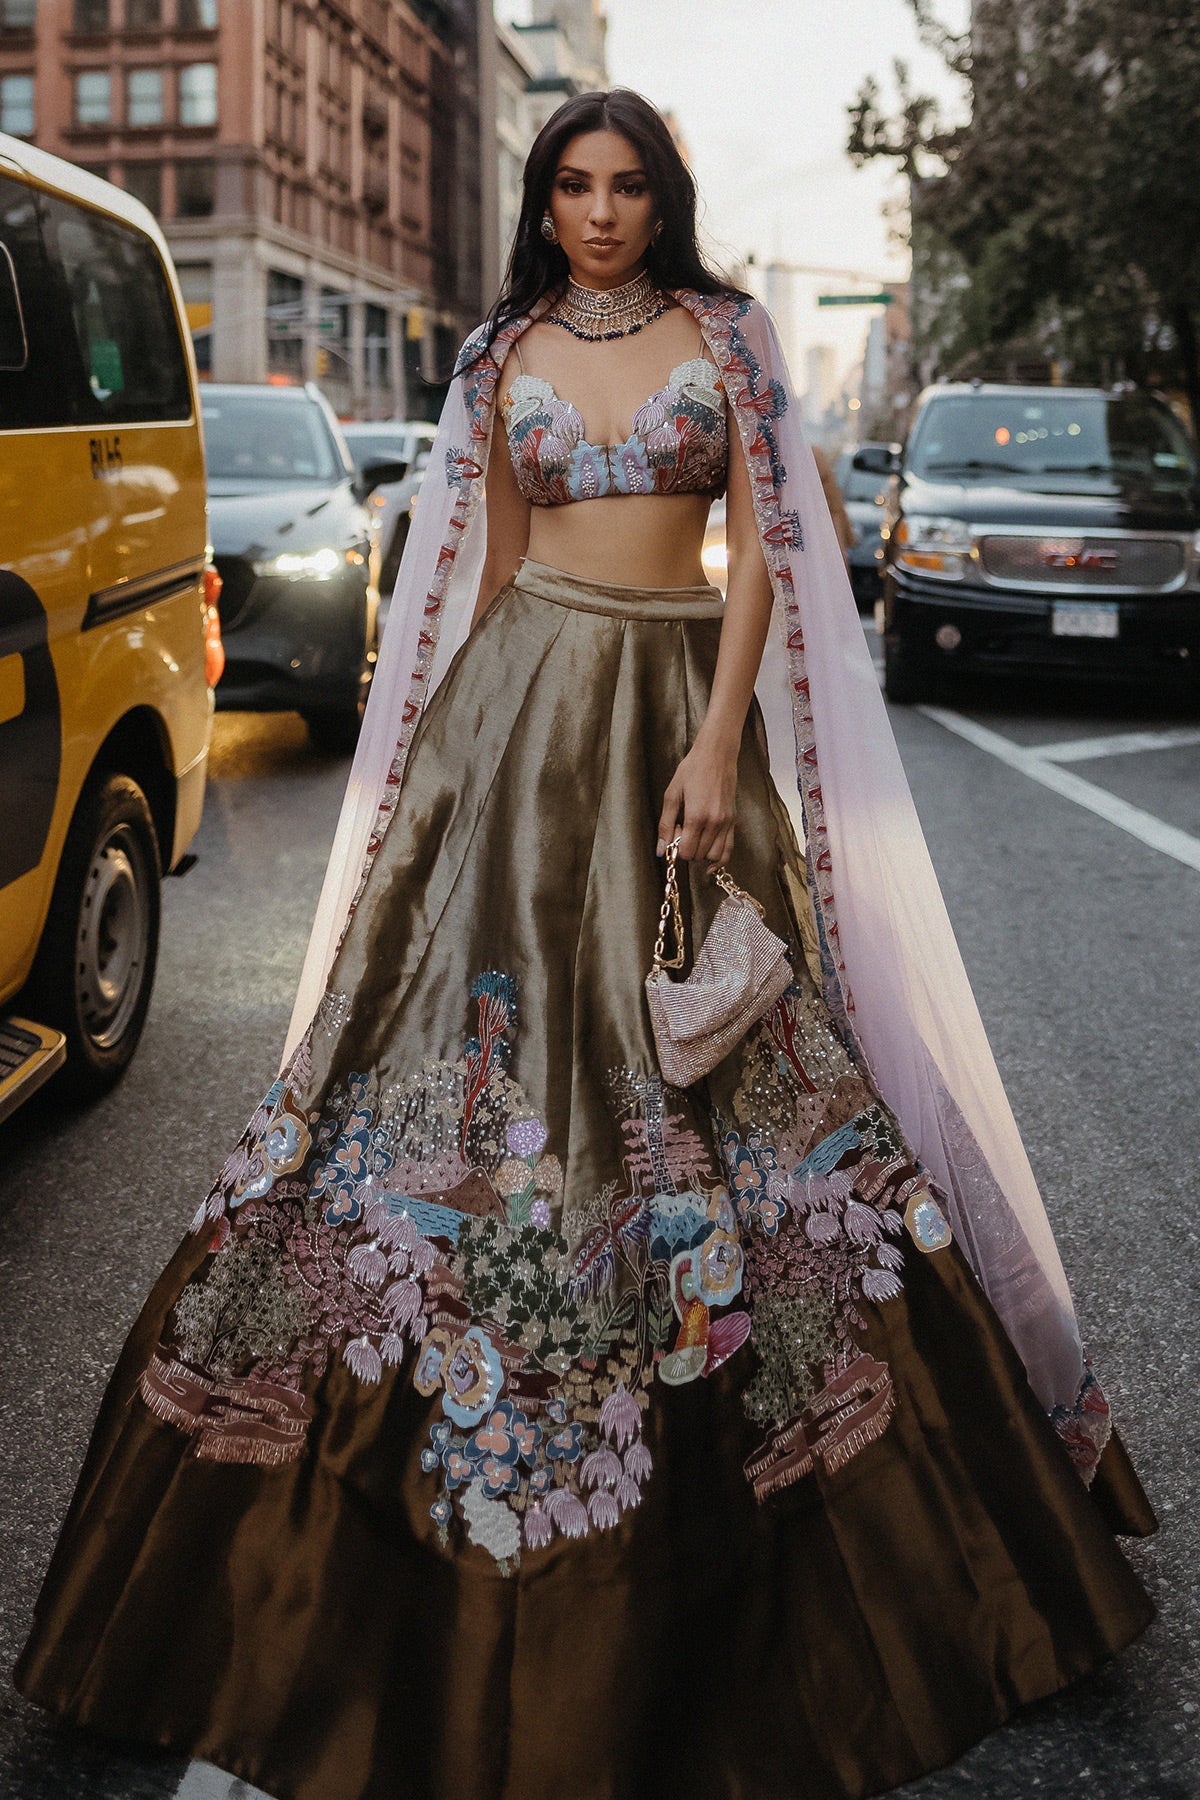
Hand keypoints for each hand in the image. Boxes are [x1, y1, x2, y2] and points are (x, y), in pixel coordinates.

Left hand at [658, 731, 737, 867]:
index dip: (677, 847)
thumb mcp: (672, 794)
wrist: (717, 755)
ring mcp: (726, 823)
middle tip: (684, 831)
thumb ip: (665, 825)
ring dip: (702, 853)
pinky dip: (719, 858)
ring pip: (714, 856)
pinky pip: (729, 850)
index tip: (676, 831)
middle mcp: (714, 823)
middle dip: (688, 849)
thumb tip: (661, 850)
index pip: (686, 852)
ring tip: (696, 837)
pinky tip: (708, 855)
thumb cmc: (692, 770)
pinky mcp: (734, 821)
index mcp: (697, 816)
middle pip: (698, 855)